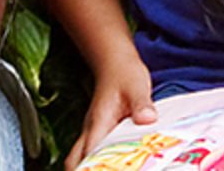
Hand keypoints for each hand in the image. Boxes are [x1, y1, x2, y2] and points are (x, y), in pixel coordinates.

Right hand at [65, 52, 156, 169]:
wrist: (116, 64)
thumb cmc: (125, 74)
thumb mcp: (137, 87)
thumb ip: (142, 105)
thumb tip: (148, 120)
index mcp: (98, 124)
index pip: (88, 155)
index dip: (93, 169)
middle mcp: (90, 131)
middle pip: (75, 162)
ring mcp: (93, 132)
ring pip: (81, 158)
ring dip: (92, 167)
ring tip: (116, 168)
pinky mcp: (99, 132)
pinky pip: (93, 151)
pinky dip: (101, 160)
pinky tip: (119, 162)